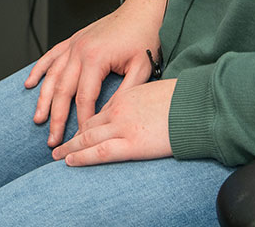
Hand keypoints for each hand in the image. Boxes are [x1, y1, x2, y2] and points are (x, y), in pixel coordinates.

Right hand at [23, 0, 165, 147]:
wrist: (143, 10)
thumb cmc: (145, 37)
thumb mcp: (142, 68)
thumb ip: (125, 93)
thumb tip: (109, 117)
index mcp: (95, 59)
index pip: (84, 99)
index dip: (81, 122)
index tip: (80, 139)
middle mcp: (79, 51)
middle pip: (62, 90)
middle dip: (56, 118)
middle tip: (52, 141)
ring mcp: (74, 44)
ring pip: (52, 76)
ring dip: (43, 99)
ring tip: (38, 119)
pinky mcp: (73, 40)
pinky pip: (51, 56)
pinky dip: (39, 70)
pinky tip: (29, 84)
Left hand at [51, 78, 175, 164]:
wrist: (196, 105)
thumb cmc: (183, 99)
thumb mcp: (156, 93)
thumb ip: (141, 101)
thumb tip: (141, 111)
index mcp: (126, 96)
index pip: (99, 111)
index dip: (85, 122)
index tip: (78, 130)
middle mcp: (119, 109)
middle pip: (88, 124)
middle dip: (72, 135)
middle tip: (58, 143)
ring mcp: (123, 126)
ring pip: (88, 138)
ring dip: (70, 147)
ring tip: (57, 155)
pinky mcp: (132, 144)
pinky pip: (100, 152)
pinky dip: (82, 157)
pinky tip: (70, 161)